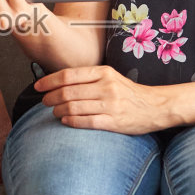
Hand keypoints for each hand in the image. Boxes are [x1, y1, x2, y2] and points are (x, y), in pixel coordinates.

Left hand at [35, 65, 173, 134]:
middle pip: (68, 92)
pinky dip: (71, 121)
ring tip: (54, 113)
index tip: (38, 86)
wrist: (156, 106)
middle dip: (51, 98)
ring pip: (73, 107)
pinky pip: (85, 122)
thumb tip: (61, 83)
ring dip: (58, 111)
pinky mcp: (114, 121)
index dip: (49, 81)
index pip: (69, 75)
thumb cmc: (129, 93)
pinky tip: (65, 121)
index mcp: (103, 73)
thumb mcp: (111, 78)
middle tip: (44, 102)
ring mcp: (110, 104)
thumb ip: (89, 79)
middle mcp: (106, 86)